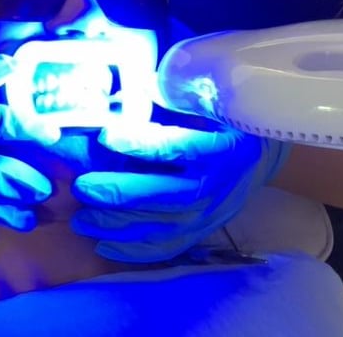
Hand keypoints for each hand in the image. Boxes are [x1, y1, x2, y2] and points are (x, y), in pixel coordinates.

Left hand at [70, 118, 289, 261]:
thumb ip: (178, 96)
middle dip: (118, 193)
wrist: (261, 156)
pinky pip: (167, 248)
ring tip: (81, 219)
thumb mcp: (212, 100)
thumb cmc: (228, 121)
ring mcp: (207, 214)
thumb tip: (136, 90)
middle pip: (162, 196)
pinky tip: (103, 245)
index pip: (174, 148)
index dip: (139, 143)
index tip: (106, 135)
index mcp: (218, 149)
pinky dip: (135, 252)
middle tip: (81, 186)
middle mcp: (212, 186)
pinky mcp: (200, 231)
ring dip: (117, 226)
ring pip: (159, 228)